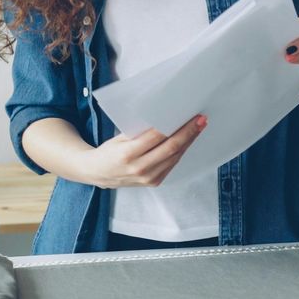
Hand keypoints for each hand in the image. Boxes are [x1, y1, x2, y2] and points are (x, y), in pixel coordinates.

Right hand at [77, 114, 206, 188]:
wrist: (98, 173)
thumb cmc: (109, 151)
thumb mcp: (119, 137)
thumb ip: (140, 131)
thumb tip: (166, 116)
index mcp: (128, 154)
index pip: (158, 137)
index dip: (176, 125)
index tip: (190, 115)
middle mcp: (139, 168)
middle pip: (171, 148)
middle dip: (189, 133)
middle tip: (201, 120)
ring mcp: (148, 178)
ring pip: (175, 157)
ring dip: (189, 142)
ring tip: (198, 127)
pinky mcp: (154, 183)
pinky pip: (172, 165)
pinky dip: (181, 151)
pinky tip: (187, 141)